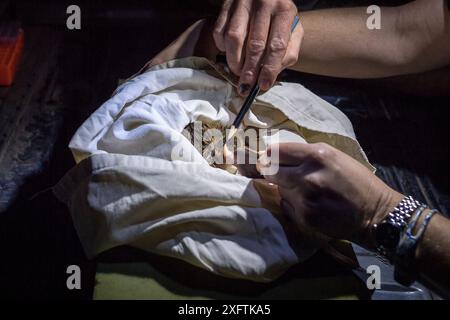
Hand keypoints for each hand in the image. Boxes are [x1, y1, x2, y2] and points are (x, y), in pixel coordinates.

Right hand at [213, 0, 302, 94]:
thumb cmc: (280, 17)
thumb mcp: (294, 30)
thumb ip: (288, 52)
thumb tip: (272, 73)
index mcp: (284, 10)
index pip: (277, 45)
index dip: (270, 68)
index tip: (263, 85)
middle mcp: (264, 3)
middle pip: (254, 44)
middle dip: (249, 69)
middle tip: (246, 85)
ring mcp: (242, 2)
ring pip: (234, 38)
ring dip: (234, 61)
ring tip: (238, 71)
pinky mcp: (226, 5)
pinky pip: (219, 31)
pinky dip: (222, 47)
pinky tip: (230, 52)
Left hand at [257, 143, 403, 246]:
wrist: (375, 213)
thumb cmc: (356, 181)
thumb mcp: (334, 156)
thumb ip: (304, 155)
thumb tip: (273, 156)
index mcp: (317, 155)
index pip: (274, 152)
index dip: (269, 156)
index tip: (267, 159)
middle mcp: (308, 176)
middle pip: (270, 170)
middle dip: (271, 172)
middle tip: (278, 174)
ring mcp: (304, 199)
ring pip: (278, 189)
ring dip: (286, 189)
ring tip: (305, 191)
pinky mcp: (304, 218)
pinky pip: (286, 206)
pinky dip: (293, 205)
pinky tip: (311, 205)